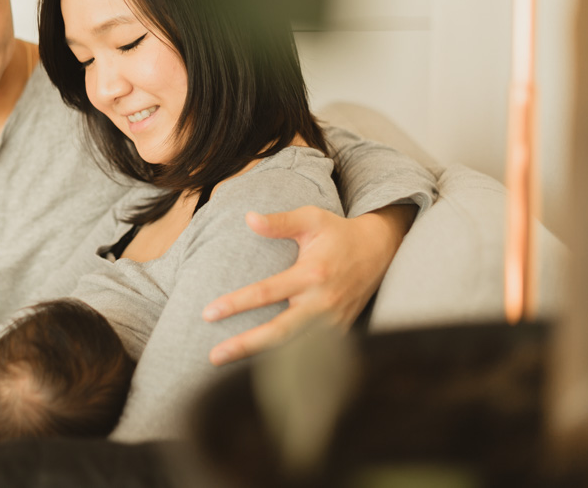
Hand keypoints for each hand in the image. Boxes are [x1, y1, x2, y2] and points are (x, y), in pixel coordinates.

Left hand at [202, 204, 415, 365]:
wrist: (379, 251)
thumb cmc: (338, 233)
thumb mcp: (311, 218)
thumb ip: (280, 221)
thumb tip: (248, 218)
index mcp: (312, 274)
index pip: (267, 292)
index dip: (236, 304)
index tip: (208, 313)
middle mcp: (322, 302)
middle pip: (279, 332)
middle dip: (245, 345)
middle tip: (214, 355)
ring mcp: (332, 321)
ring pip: (294, 348)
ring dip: (262, 360)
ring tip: (228, 368)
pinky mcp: (339, 331)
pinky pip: (310, 353)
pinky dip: (285, 363)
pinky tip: (259, 369)